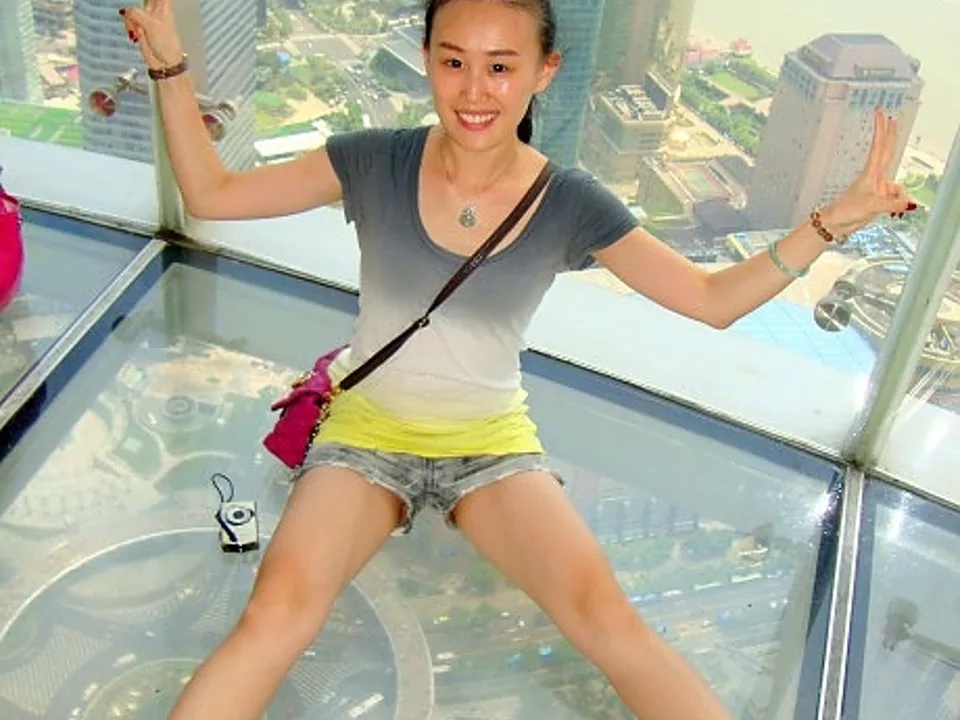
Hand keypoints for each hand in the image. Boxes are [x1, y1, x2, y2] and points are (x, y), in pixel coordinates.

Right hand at [119, 0, 184, 69]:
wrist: (164, 63)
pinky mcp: (139, 27)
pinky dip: (129, 27)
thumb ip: (137, 14)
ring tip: (138, 31)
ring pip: (132, 10)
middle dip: (138, 8)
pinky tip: (134, 35)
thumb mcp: (152, 26)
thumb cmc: (167, 46)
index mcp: (164, 8)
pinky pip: (129, 21)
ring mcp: (146, 19)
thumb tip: (125, 10)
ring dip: (131, 21)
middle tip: (141, 23)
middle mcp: (155, 11)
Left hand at [820, 107, 916, 237]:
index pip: (879, 146)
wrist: (836, 224)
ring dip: (901, 197)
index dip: (882, 130)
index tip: (881, 114)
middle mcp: (875, 177)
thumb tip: (909, 204)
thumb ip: (893, 204)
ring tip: (895, 210)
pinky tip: (895, 213)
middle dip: (890, 135)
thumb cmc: (846, 210)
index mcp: (871, 173)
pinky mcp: (879, 198)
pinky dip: (899, 205)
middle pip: (886, 151)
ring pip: (898, 186)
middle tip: (892, 118)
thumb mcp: (872, 206)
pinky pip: (897, 198)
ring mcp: (877, 187)